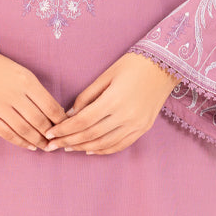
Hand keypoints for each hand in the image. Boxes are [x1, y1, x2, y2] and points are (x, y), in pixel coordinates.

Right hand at [0, 49, 67, 148]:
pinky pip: (7, 134)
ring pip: (25, 130)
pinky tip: (29, 145)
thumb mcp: (21, 73)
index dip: (61, 121)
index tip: (65, 128)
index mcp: (26, 81)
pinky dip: (21, 142)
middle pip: (39, 121)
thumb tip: (54, 113)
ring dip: (38, 141)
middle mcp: (14, 95)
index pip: (51, 107)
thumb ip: (36, 92)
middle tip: (57, 142)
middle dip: (51, 135)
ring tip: (45, 147)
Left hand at [41, 52, 181, 154]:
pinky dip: (103, 150)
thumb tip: (69, 116)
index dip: (64, 130)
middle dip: (68, 141)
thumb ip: (86, 97)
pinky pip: (120, 145)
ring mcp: (136, 125)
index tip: (50, 134)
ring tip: (67, 147)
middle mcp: (126, 116)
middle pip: (91, 135)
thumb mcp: (106, 75)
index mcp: (114, 100)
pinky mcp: (143, 129)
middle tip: (52, 146)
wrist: (165, 66)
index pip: (82, 121)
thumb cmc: (133, 65)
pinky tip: (89, 150)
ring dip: (83, 148)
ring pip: (104, 144)